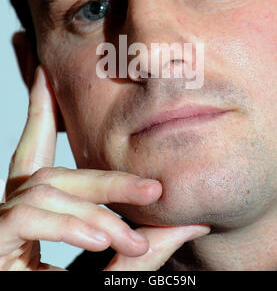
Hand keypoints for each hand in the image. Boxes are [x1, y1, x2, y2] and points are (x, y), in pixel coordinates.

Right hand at [0, 66, 209, 270]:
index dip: (38, 111)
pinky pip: (28, 215)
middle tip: (154, 192)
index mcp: (32, 212)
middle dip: (105, 179)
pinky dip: (68, 224)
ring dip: (94, 211)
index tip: (43, 74)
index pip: (33, 152)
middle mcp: (9, 210)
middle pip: (53, 173)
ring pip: (45, 190)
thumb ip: (144, 248)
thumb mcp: (111, 272)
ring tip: (129, 240)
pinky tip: (99, 240)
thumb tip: (190, 222)